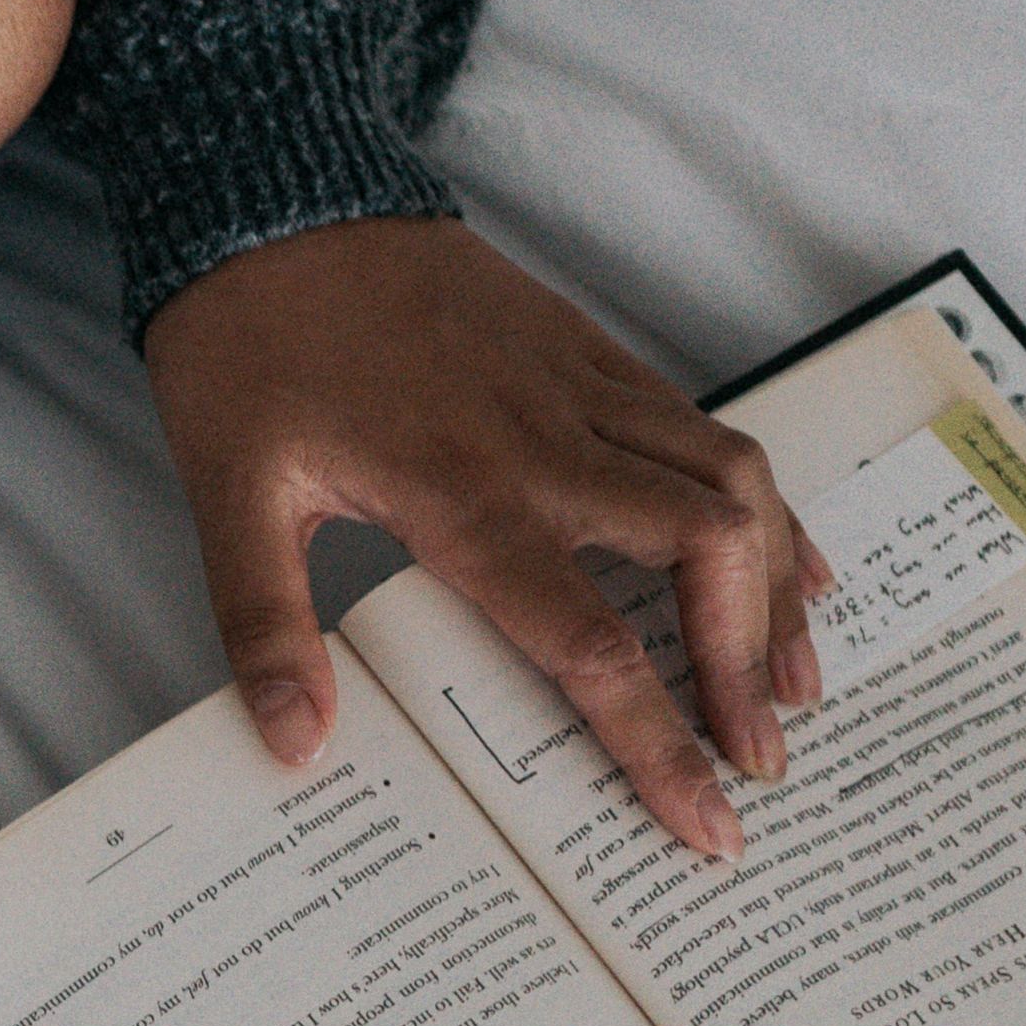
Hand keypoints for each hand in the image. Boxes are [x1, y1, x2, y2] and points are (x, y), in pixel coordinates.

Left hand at [148, 215, 829, 859]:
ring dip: (775, 587)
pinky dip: (760, 502)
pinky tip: (782, 554)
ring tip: (795, 679)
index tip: (705, 824)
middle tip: (761, 758)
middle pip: (709, 552)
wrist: (274, 201)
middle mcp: (549, 443)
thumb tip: (297, 745)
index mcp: (466, 496)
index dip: (657, 743)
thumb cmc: (249, 350)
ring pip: (733, 483)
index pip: (591, 643)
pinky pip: (705, 429)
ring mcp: (583, 388)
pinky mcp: (592, 351)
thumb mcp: (230, 498)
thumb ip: (266, 627)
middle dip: (748, 663)